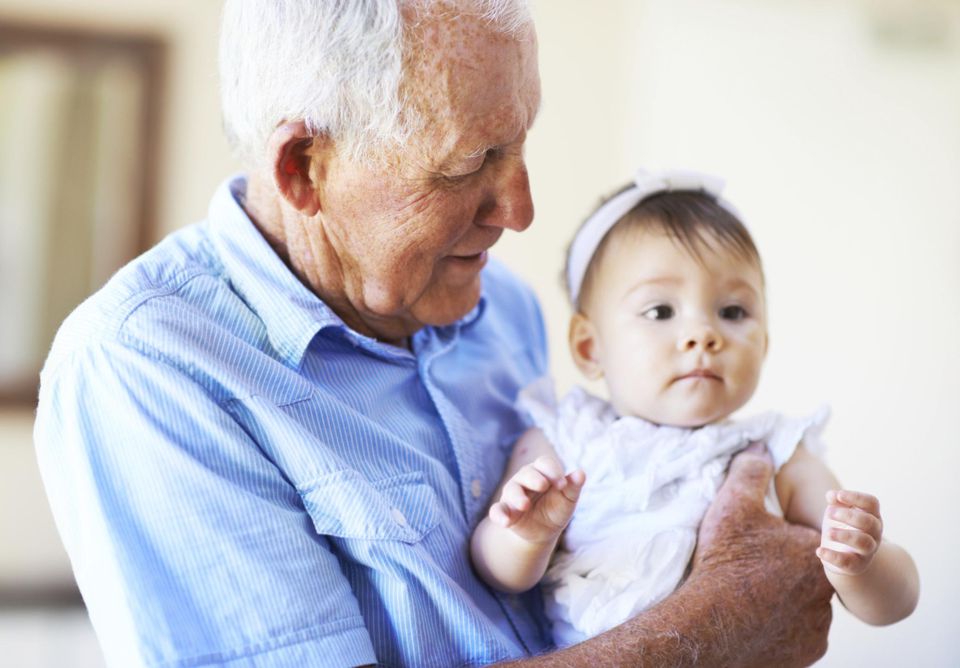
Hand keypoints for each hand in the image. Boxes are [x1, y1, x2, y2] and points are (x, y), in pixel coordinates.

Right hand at [488, 455, 584, 544]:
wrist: (543, 531)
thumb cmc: (556, 509)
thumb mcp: (567, 500)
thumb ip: (573, 487)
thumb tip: (581, 473)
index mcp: (541, 472)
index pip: (544, 463)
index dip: (553, 471)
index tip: (562, 484)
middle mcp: (524, 479)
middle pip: (526, 473)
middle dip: (534, 478)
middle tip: (543, 485)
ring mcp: (512, 495)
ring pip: (511, 490)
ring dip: (517, 497)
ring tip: (525, 505)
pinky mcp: (505, 511)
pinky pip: (497, 510)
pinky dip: (499, 515)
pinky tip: (505, 522)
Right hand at [690, 443, 832, 666]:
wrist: (710, 622)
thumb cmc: (726, 561)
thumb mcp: (733, 505)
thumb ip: (751, 471)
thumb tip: (761, 448)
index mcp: (817, 555)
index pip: (815, 541)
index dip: (789, 540)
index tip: (768, 543)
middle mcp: (826, 596)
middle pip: (809, 577)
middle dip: (786, 573)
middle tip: (754, 571)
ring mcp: (816, 630)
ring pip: (804, 610)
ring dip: (784, 604)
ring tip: (750, 597)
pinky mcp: (802, 655)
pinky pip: (794, 639)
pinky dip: (777, 631)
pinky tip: (752, 622)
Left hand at [817, 489, 881, 575]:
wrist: (842, 554)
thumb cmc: (842, 526)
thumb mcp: (837, 511)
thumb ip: (836, 501)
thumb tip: (831, 495)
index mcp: (872, 515)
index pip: (872, 503)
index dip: (856, 497)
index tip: (839, 495)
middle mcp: (874, 533)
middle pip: (868, 522)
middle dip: (848, 515)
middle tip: (829, 513)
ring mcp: (868, 550)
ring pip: (864, 542)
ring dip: (845, 535)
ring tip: (828, 532)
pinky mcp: (856, 565)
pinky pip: (848, 562)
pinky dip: (833, 556)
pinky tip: (819, 551)